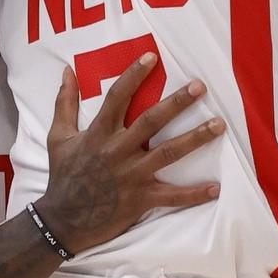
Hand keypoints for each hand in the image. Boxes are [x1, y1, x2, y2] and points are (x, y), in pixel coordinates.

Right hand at [35, 53, 222, 251]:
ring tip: (219, 125)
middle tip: (199, 87)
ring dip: (195, 138)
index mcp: (98, 133)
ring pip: (168, 153)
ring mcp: (131, 175)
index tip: (152, 57)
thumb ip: (64, 102)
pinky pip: (171, 196)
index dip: (134, 76)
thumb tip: (67, 70)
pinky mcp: (140, 199)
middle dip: (176, 103)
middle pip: (151, 121)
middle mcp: (117, 151)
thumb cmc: (63, 176)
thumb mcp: (58, 136)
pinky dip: (193, 194)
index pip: (117, 97)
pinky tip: (215, 188)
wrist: (62, 220)